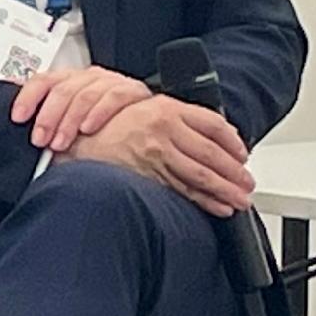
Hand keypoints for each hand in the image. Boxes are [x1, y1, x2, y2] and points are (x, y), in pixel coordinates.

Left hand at [9, 63, 152, 155]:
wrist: (147, 124)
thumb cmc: (103, 126)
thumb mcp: (72, 122)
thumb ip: (51, 123)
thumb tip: (27, 135)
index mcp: (69, 80)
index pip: (43, 81)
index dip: (28, 98)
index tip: (18, 117)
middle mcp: (88, 77)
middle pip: (62, 90)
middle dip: (47, 117)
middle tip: (40, 140)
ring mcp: (110, 82)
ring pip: (84, 95)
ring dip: (69, 121)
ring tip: (60, 142)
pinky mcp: (132, 90)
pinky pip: (113, 97)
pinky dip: (98, 113)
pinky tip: (88, 128)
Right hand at [63, 94, 256, 216]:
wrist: (68, 139)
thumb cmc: (98, 127)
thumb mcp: (136, 109)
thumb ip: (167, 120)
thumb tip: (197, 138)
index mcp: (165, 108)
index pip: (212, 124)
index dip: (232, 141)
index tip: (241, 154)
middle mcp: (164, 127)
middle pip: (211, 152)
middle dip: (233, 172)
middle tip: (247, 185)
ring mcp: (155, 151)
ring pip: (201, 173)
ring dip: (224, 189)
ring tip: (238, 200)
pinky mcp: (146, 173)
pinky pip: (183, 189)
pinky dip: (203, 200)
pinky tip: (216, 206)